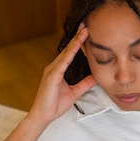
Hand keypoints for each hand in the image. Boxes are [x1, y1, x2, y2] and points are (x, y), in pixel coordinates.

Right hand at [0, 25, 96, 140]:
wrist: (43, 115)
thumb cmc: (55, 105)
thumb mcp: (75, 92)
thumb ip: (84, 84)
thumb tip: (95, 77)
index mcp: (59, 70)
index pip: (70, 54)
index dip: (78, 43)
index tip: (86, 33)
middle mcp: (54, 67)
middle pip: (68, 49)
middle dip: (77, 37)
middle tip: (86, 25)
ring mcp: (52, 70)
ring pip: (66, 53)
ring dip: (75, 42)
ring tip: (84, 31)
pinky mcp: (52, 75)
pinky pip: (63, 62)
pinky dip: (70, 53)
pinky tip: (76, 46)